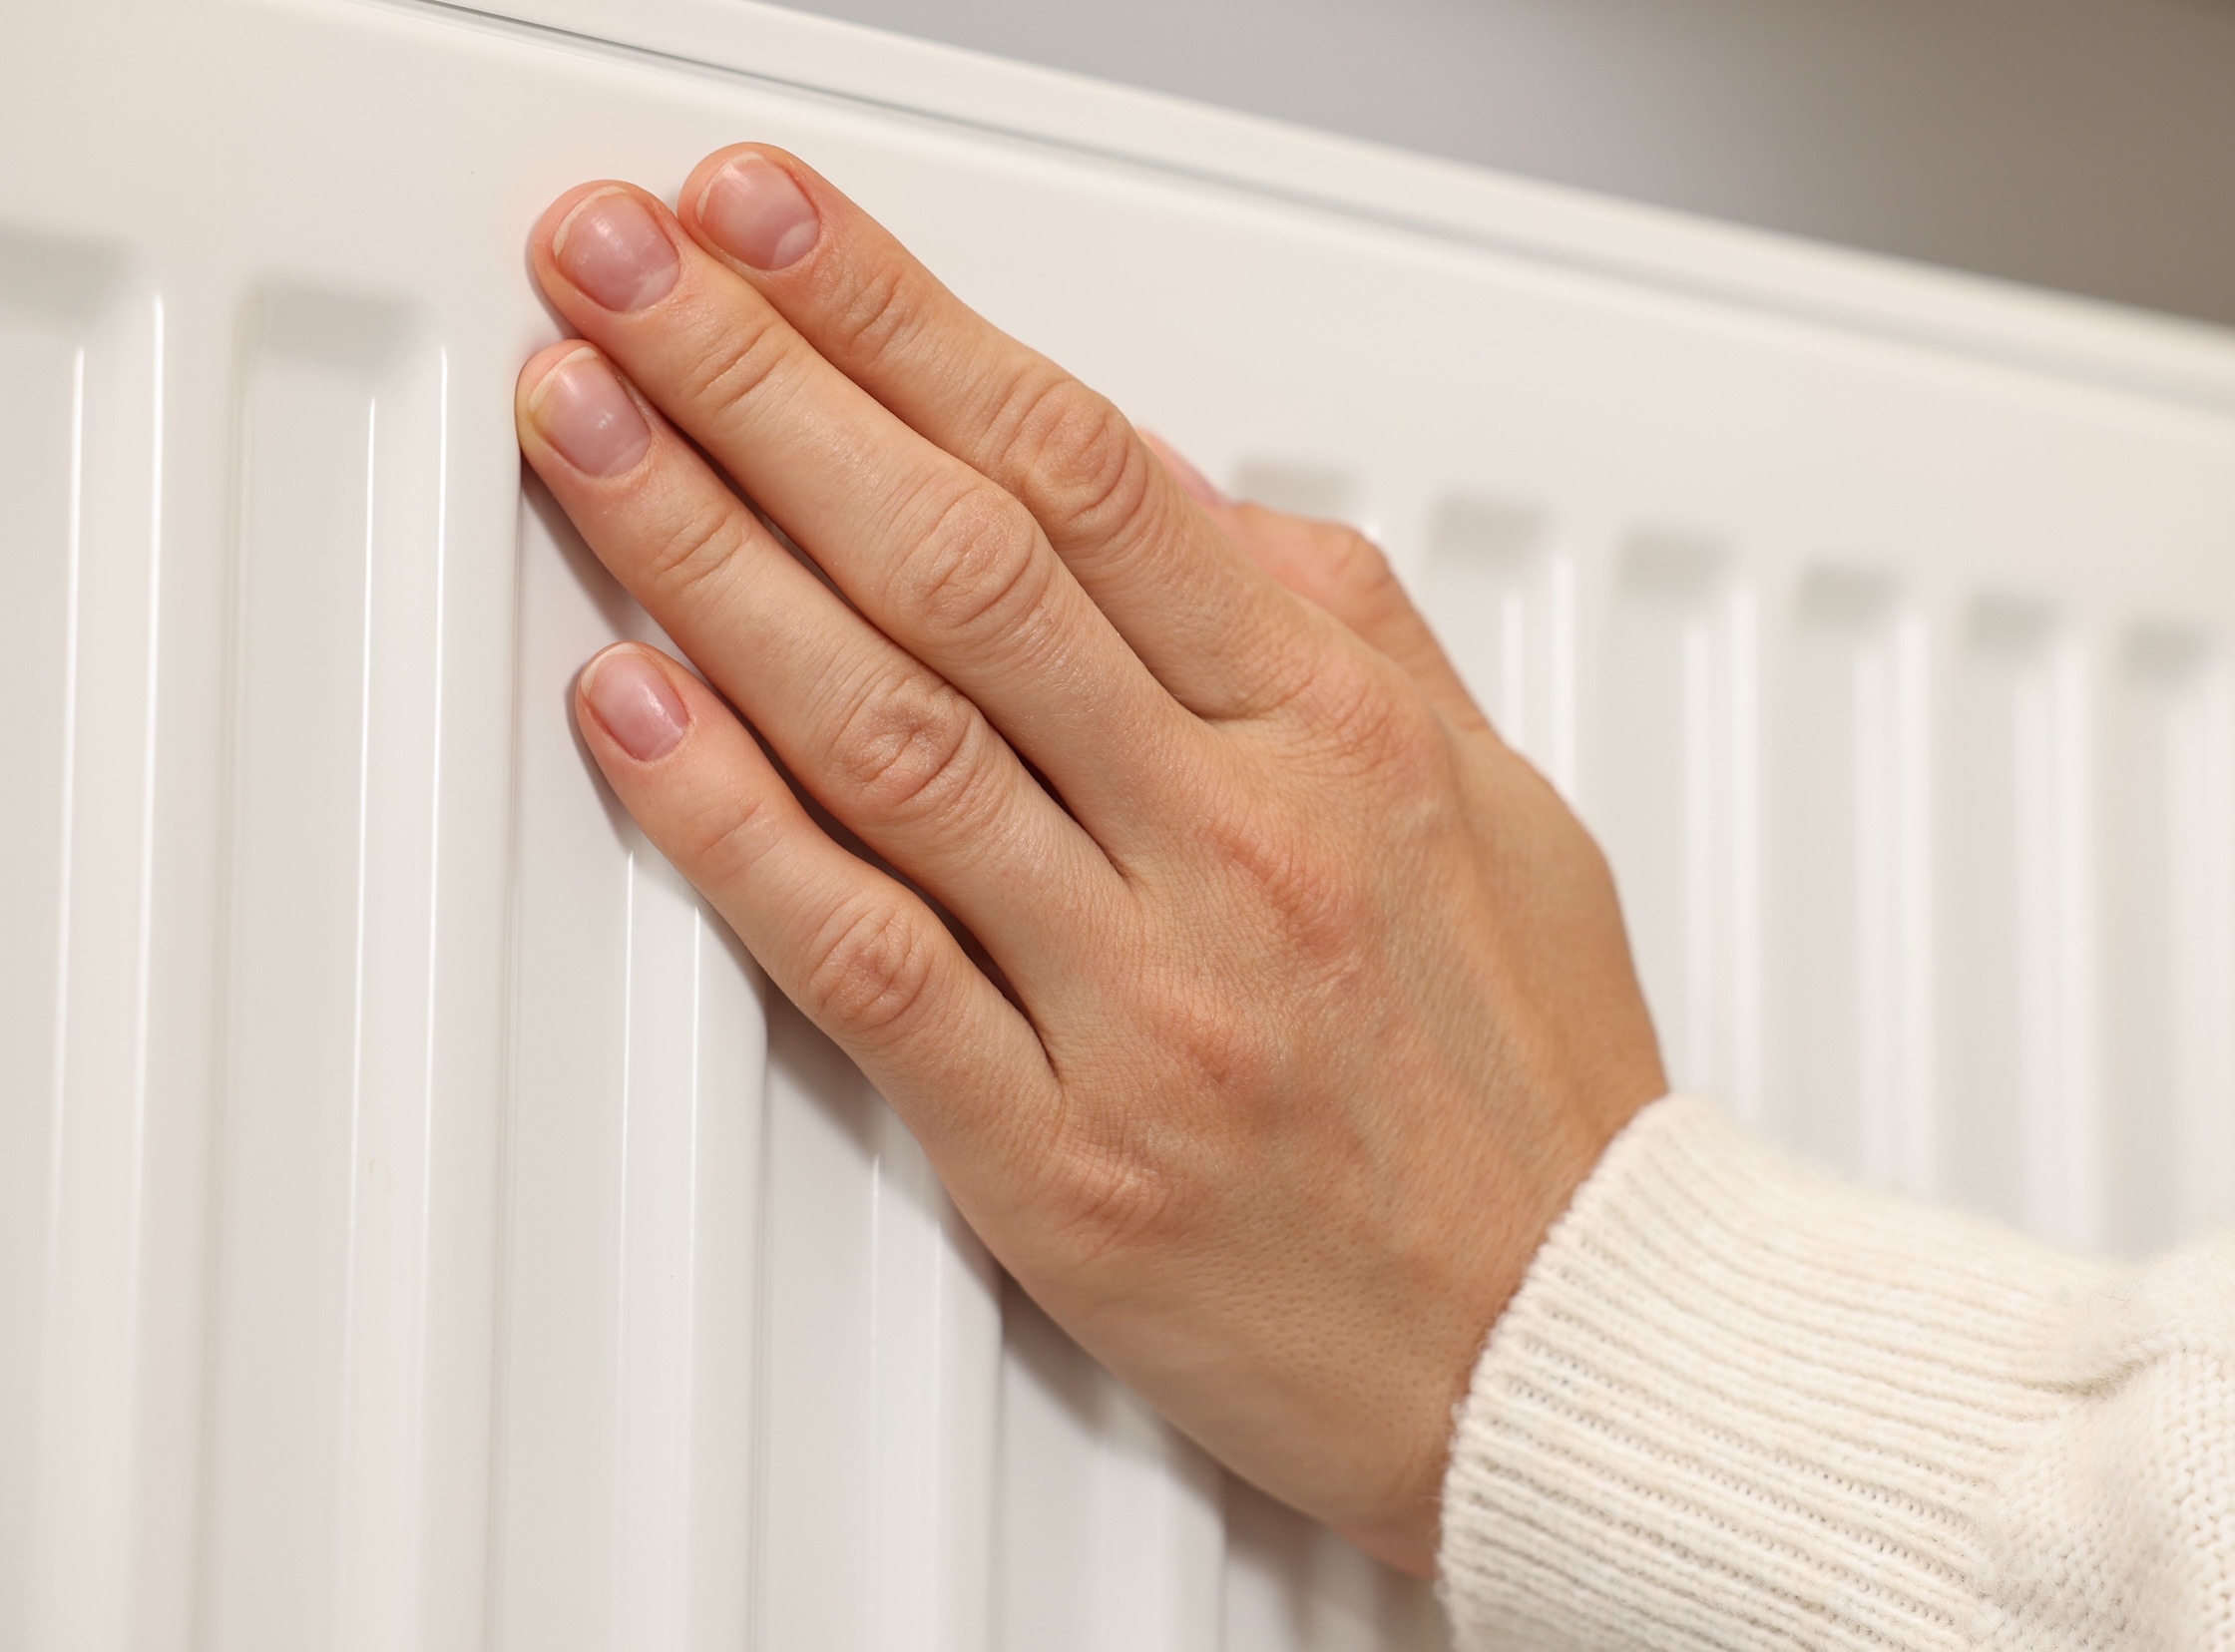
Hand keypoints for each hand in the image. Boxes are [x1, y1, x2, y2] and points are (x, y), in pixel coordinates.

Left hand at [513, 146, 1665, 1572]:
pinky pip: (863, 960)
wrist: (1569, 1344)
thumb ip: (1336, 636)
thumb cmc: (1535, 1090)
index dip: (901, 324)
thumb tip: (1177, 500)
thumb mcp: (1494, 802)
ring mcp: (1143, 996)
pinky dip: (728, 824)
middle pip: (957, 560)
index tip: (777, 232)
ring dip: (705, 555)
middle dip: (760, 384)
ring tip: (586, 432)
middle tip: (621, 271)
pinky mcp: (1060, 1153)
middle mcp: (1241, 840)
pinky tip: (634, 710)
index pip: (1087, 470)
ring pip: (885, 729)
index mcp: (1346, 732)